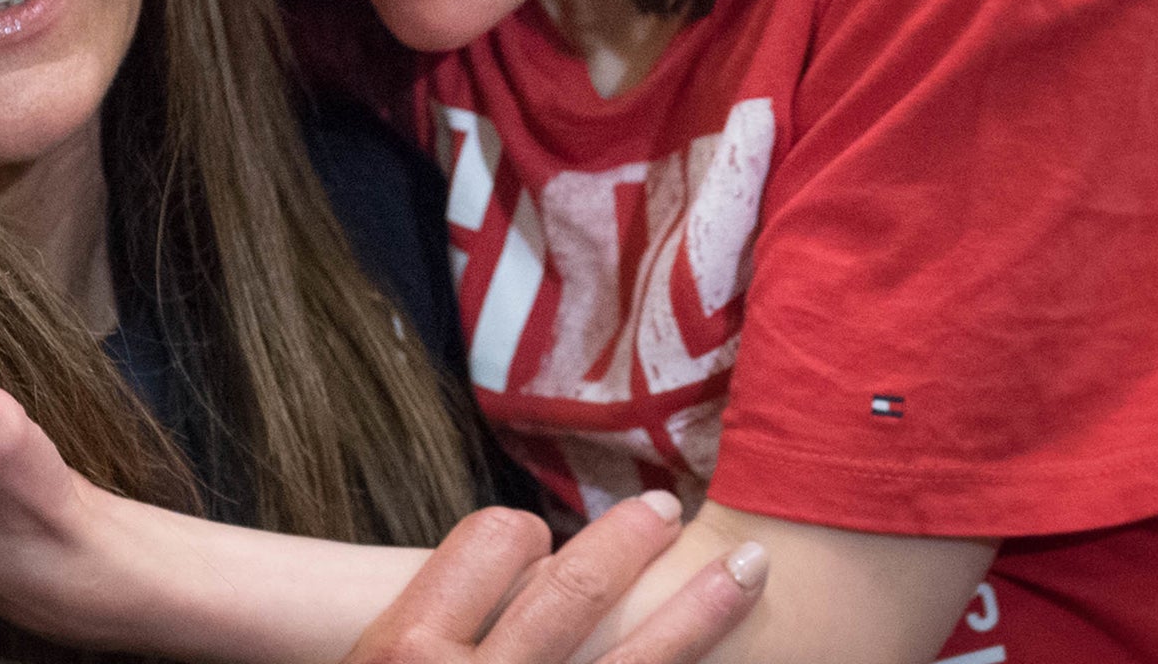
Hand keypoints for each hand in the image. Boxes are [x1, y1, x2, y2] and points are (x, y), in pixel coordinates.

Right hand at [344, 499, 767, 663]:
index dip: (522, 530)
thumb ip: (434, 630)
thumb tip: (525, 575)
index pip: (490, 541)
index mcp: (408, 648)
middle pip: (574, 585)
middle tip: (667, 510)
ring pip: (642, 657)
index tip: (539, 537)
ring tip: (750, 569)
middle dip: (632, 539)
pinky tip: (728, 663)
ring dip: (706, 608)